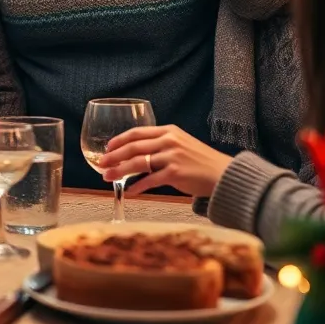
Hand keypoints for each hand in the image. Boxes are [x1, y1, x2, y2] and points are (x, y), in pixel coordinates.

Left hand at [98, 124, 232, 197]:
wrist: (223, 175)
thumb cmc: (201, 162)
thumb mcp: (181, 145)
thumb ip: (161, 146)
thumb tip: (136, 155)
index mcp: (169, 131)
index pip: (137, 132)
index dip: (119, 140)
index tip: (107, 148)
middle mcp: (169, 141)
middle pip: (133, 147)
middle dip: (114, 156)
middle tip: (101, 164)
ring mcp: (172, 156)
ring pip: (138, 163)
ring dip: (119, 171)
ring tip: (107, 177)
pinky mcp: (175, 173)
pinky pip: (149, 181)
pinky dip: (136, 187)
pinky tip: (128, 192)